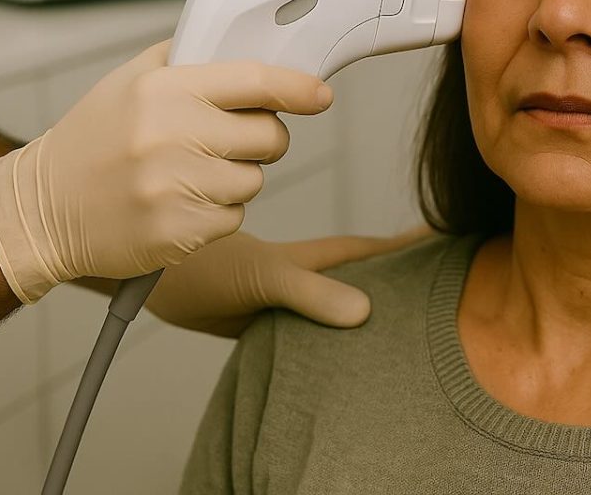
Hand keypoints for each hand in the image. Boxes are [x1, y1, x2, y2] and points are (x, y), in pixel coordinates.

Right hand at [0, 40, 333, 302]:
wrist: (40, 211)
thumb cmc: (91, 142)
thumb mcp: (128, 82)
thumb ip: (185, 58)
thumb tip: (243, 45)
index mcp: (164, 90)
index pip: (254, 81)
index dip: (297, 88)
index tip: (320, 95)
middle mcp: (172, 136)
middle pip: (269, 136)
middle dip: (259, 140)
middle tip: (222, 142)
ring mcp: (177, 187)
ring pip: (254, 180)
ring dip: (233, 179)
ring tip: (186, 175)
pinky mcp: (180, 231)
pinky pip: (234, 217)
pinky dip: (216, 214)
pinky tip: (177, 203)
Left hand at [144, 226, 435, 336]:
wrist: (151, 283)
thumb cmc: (201, 267)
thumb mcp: (263, 278)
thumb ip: (309, 292)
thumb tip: (363, 311)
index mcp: (306, 260)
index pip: (365, 251)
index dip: (401, 245)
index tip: (438, 237)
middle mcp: (297, 278)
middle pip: (355, 276)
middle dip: (393, 275)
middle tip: (435, 282)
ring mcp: (278, 299)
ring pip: (330, 302)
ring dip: (358, 308)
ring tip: (396, 323)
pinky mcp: (257, 322)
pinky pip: (302, 331)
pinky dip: (321, 338)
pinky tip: (334, 354)